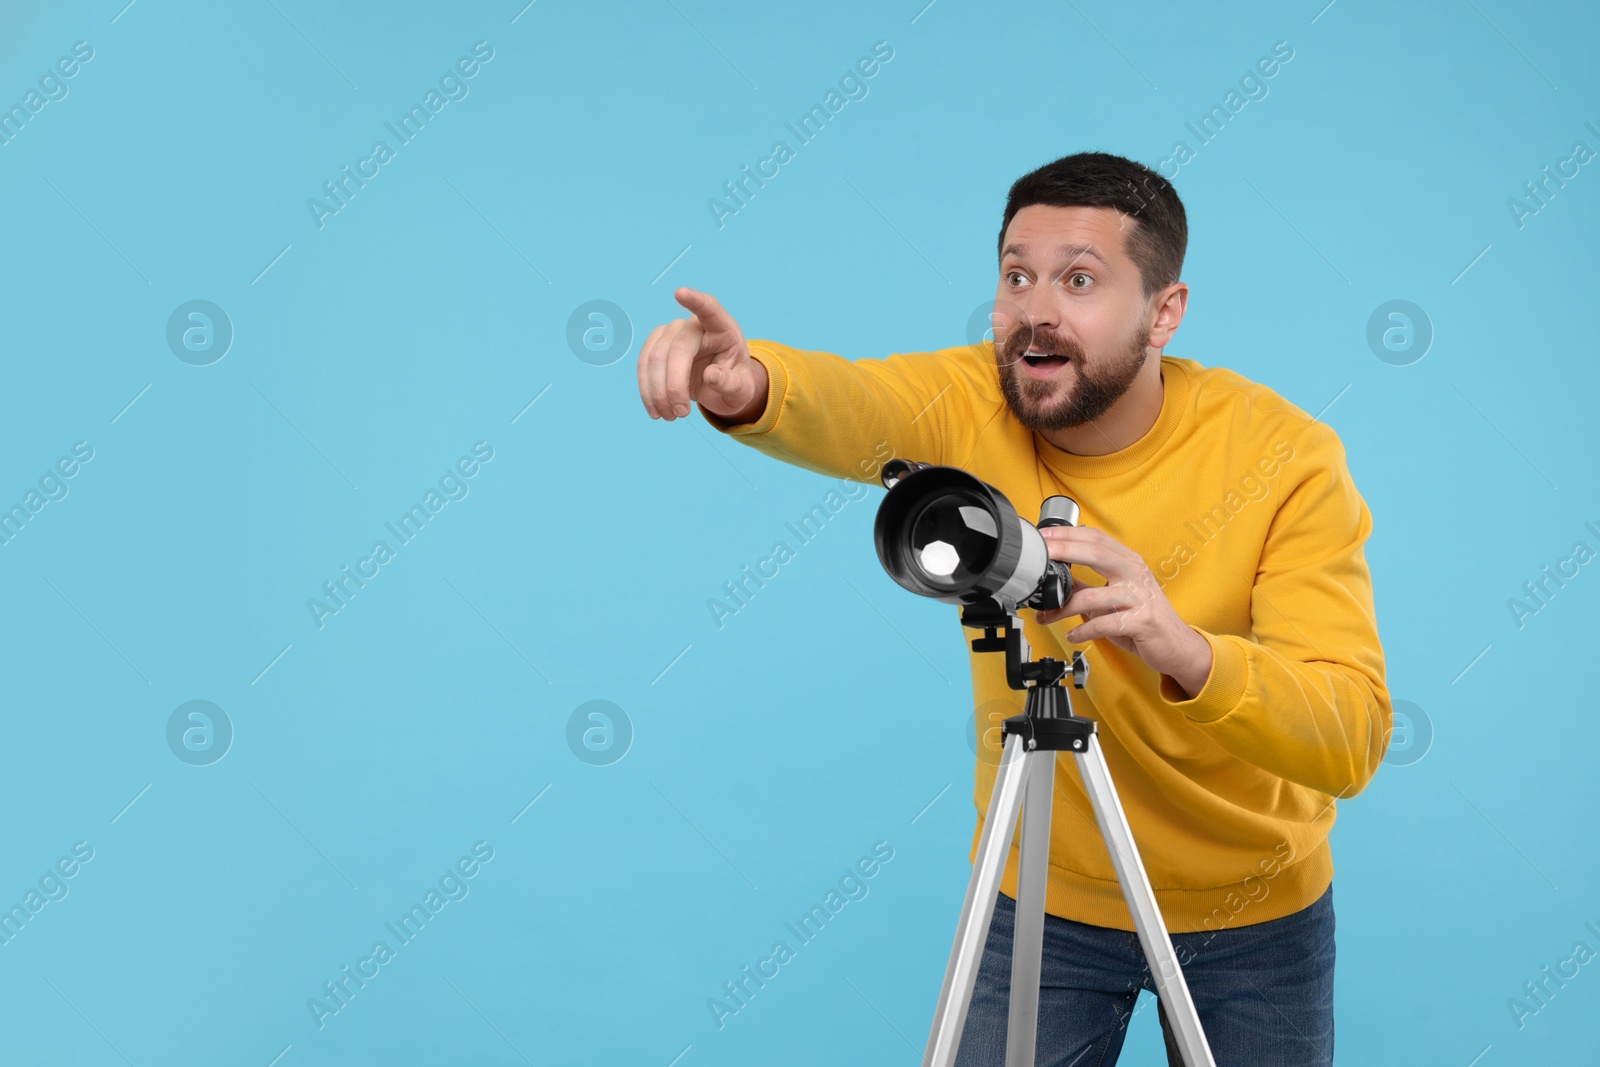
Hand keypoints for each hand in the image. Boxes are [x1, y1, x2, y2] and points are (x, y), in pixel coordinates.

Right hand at [637, 287, 766, 422]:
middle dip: (674, 385)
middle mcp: (695, 325)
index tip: (679, 293)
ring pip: (654, 357)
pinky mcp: (656, 345)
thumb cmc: (734, 383)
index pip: (709, 309)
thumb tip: (712, 376)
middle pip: (677, 348)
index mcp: (723, 328)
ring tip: (669, 417)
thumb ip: (731, 383)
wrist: (720, 387)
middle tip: (681, 415)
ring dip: (657, 392)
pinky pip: (643, 366)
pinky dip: (646, 390)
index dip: (695, 301)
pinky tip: (654, 410)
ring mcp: (673, 332)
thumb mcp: (741, 390)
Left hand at [1033, 525, 1213, 697]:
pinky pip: (1103, 624)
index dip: (1068, 534)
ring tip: (1046, 617)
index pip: (1096, 538)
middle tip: (1038, 558)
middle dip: (1064, 551)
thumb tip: (1054, 576)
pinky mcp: (1141, 621)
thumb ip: (1087, 585)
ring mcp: (1140, 597)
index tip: (1044, 536)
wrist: (1176, 645)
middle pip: (1096, 554)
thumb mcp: (1114, 595)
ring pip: (1092, 596)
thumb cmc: (1143, 618)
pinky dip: (1083, 631)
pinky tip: (1072, 635)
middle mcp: (1135, 574)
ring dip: (1063, 609)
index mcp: (1128, 562)